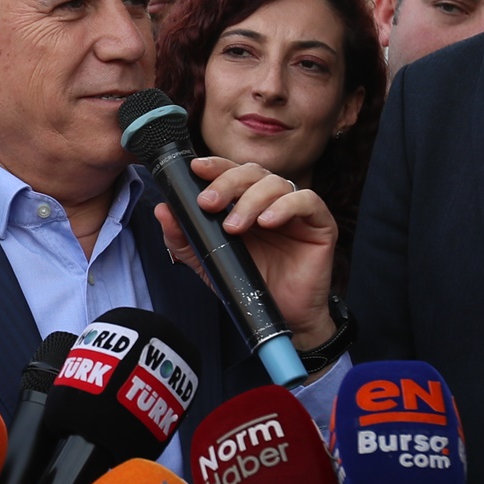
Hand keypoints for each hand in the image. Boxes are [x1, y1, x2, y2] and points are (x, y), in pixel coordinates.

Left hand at [154, 155, 339, 347]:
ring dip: (250, 200)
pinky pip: (307, 201)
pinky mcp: (320, 223)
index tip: (196, 169)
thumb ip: (184, 238)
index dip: (216, 166)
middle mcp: (271, 200)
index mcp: (246, 202)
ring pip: (276, 183)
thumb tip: (162, 210)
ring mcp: (296, 210)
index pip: (232, 172)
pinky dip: (285, 206)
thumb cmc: (248, 285)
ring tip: (235, 227)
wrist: (280, 317)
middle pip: (252, 172)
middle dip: (227, 183)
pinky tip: (268, 222)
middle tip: (209, 203)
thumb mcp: (208, 262)